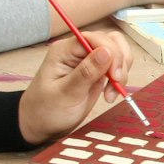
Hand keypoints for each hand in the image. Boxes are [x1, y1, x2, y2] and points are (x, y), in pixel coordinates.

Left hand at [18, 28, 130, 142]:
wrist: (42, 125)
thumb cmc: (46, 110)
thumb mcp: (66, 93)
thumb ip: (86, 72)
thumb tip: (107, 51)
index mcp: (65, 51)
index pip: (95, 38)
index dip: (110, 52)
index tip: (114, 76)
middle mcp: (78, 51)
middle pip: (110, 41)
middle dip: (119, 62)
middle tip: (116, 83)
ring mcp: (89, 61)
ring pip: (117, 52)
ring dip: (122, 71)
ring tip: (111, 92)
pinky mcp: (97, 72)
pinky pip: (116, 67)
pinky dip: (120, 79)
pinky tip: (110, 95)